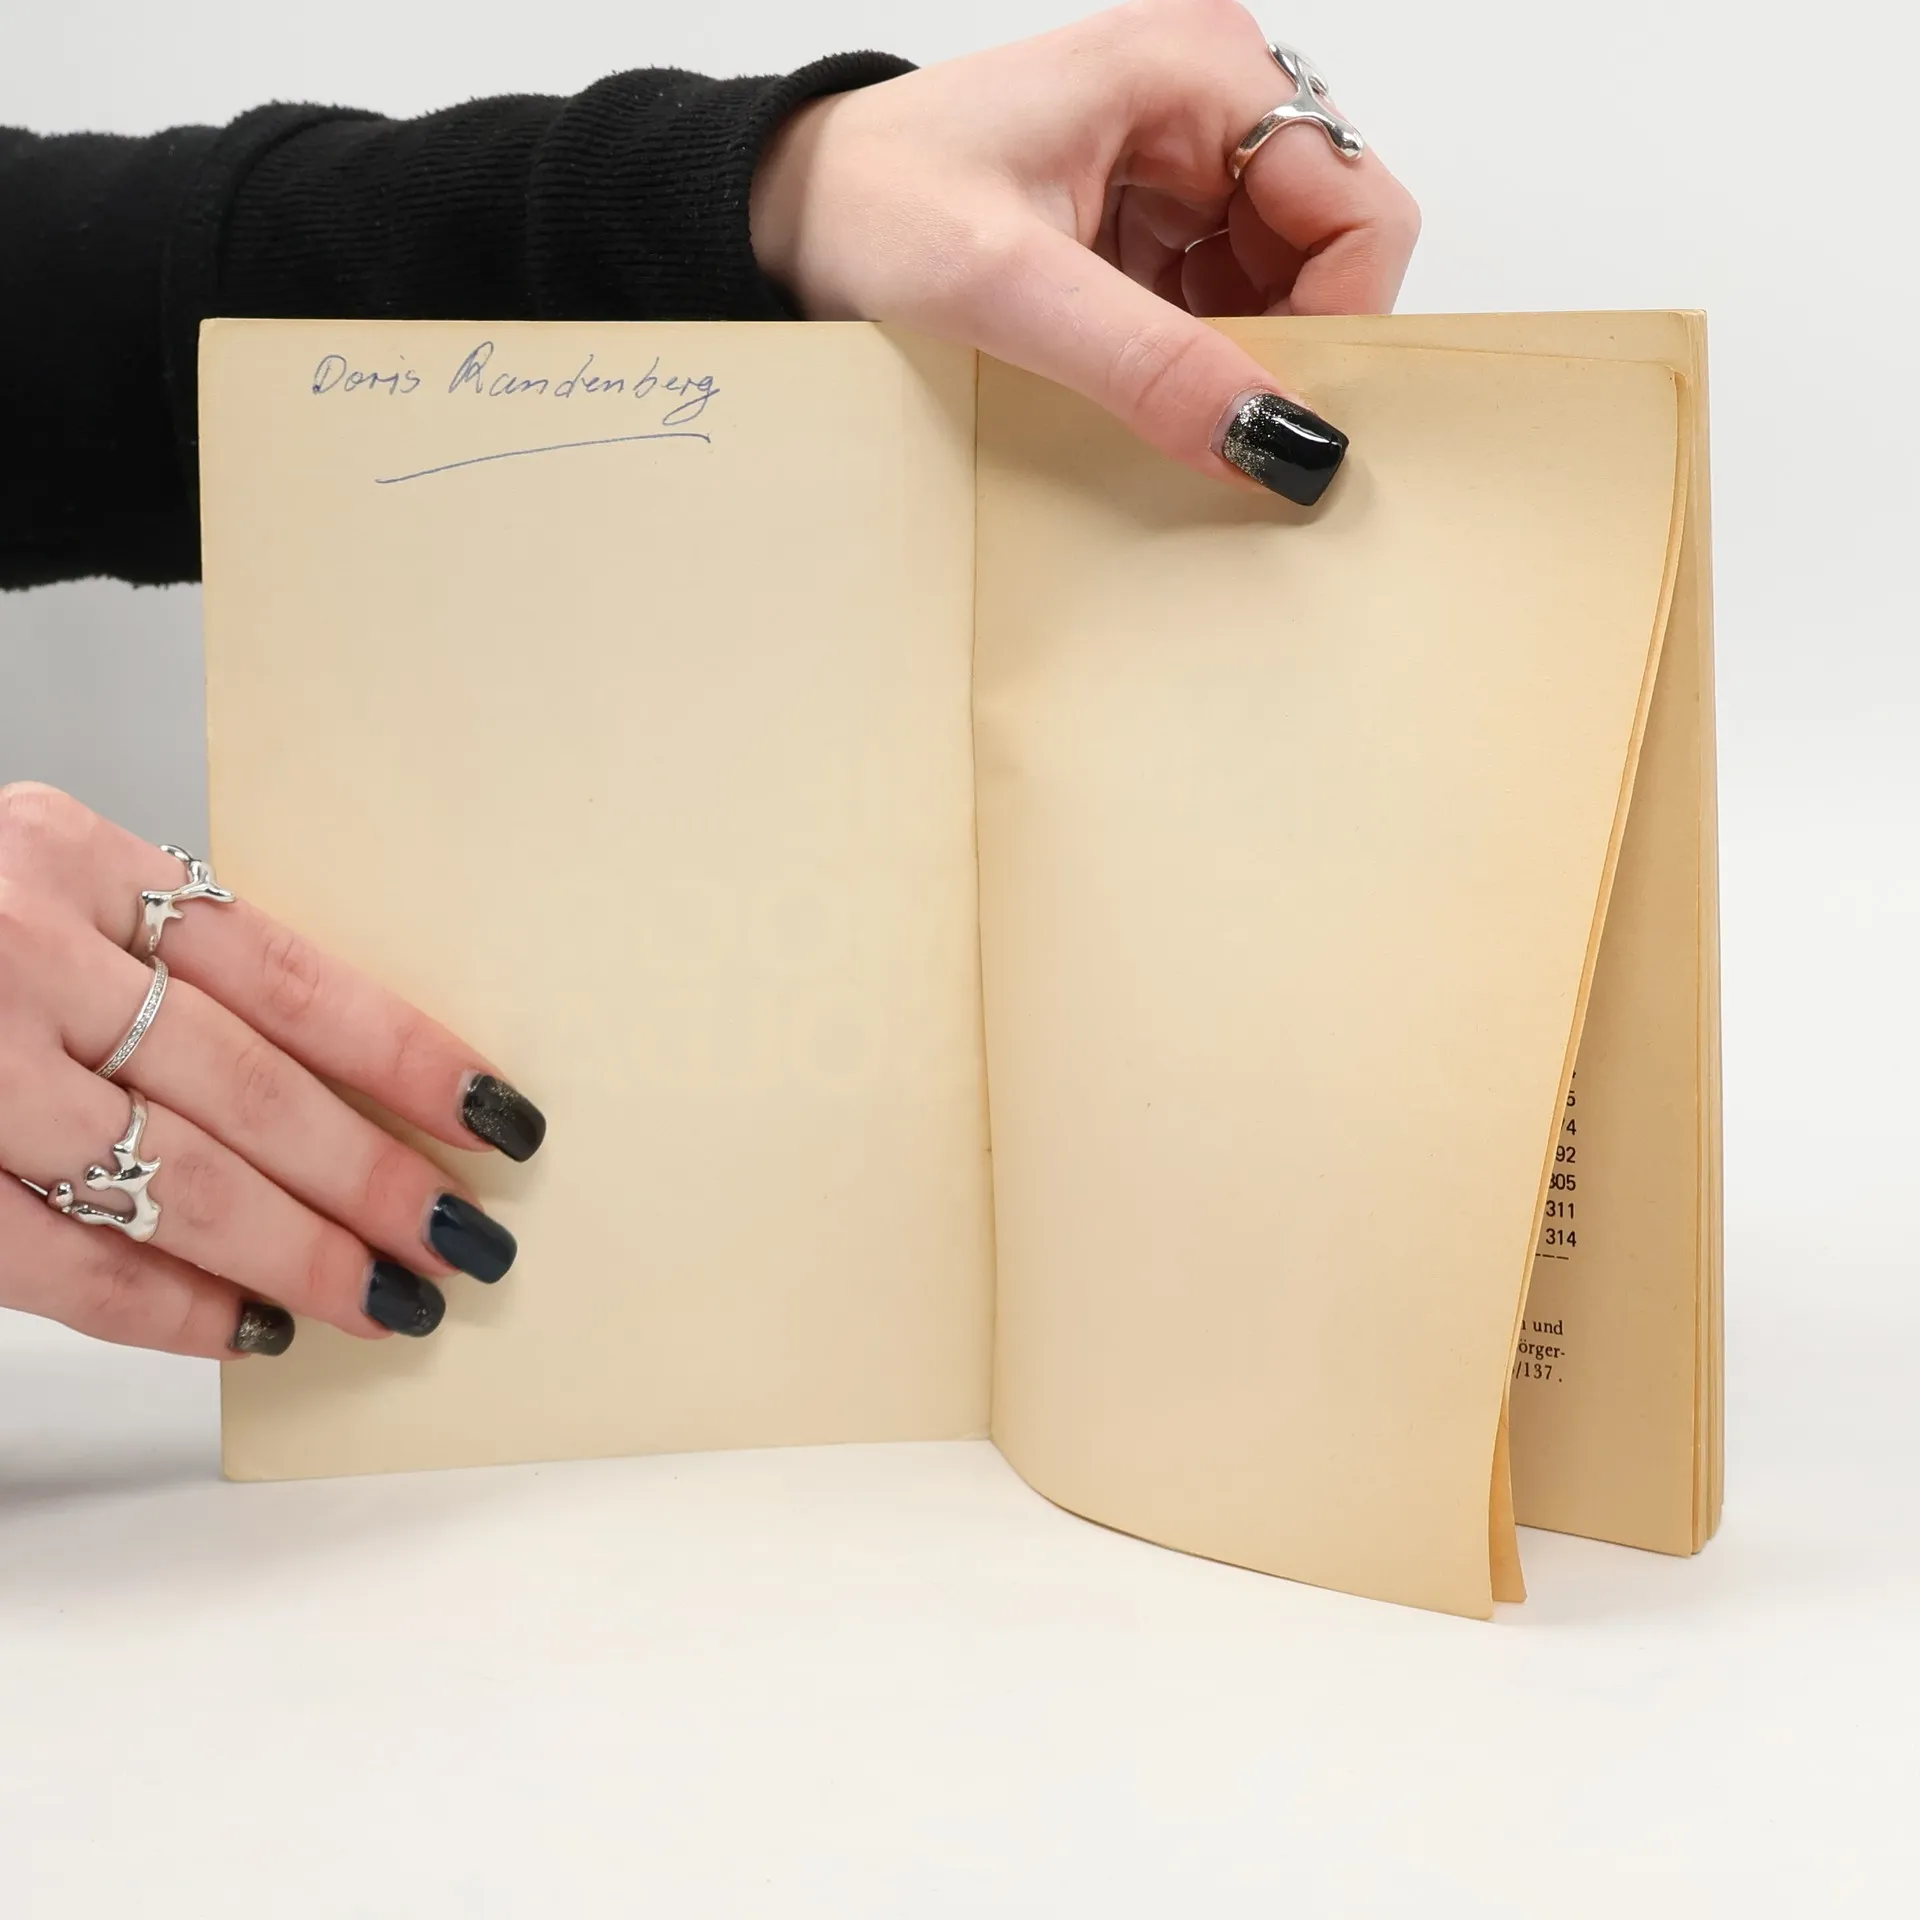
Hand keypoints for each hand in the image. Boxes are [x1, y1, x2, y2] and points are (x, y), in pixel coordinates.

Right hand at [0, 784, 544, 1357]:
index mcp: (69, 856)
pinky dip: (159, 1305)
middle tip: (469, 1238)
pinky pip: (50, 1262)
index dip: (409, 1055)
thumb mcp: (30, 877)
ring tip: (390, 1298)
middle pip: (250, 1087)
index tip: (499, 1115)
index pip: (292, 972)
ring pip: (170, 1180)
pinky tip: (245, 1327)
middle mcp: (13, 948)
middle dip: (374, 1177)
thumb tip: (329, 1073)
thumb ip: (149, 951)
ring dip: (297, 1253)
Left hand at [751, 0, 1419, 502]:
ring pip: (1280, 283)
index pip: (1359, 208)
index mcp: (1194, 70)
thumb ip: (1151, 366)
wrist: (786, 211)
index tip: (1282, 412)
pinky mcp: (1145, 211)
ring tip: (1150, 391)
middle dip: (1287, 345)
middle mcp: (1203, 98)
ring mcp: (1178, 156)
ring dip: (1235, 356)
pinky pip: (1220, 296)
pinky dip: (1194, 353)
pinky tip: (1131, 376)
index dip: (1342, 321)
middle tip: (1211, 417)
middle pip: (1329, 248)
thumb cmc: (869, 206)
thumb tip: (1279, 443)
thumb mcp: (1009, 290)